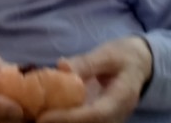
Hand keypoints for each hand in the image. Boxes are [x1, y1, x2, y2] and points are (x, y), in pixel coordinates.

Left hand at [37, 37, 152, 122]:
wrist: (140, 66)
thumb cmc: (124, 57)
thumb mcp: (108, 54)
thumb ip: (87, 62)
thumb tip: (62, 66)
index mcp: (119, 101)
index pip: (93, 116)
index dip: (68, 119)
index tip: (43, 117)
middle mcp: (113, 117)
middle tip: (30, 118)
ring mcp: (105, 121)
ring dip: (56, 122)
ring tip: (30, 116)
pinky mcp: (95, 119)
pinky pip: (78, 122)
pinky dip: (59, 119)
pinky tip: (39, 112)